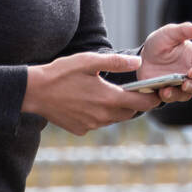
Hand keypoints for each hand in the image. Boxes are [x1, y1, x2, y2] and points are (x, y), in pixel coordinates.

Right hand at [21, 52, 159, 134]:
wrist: (35, 92)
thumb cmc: (62, 73)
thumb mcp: (90, 61)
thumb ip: (116, 62)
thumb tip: (139, 64)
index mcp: (109, 99)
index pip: (141, 104)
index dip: (152, 99)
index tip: (156, 93)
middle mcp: (102, 116)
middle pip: (129, 113)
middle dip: (134, 103)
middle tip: (134, 90)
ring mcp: (91, 125)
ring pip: (114, 119)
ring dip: (117, 109)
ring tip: (111, 94)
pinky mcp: (80, 129)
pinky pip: (98, 123)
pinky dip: (100, 114)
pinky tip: (90, 102)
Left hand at [138, 22, 191, 102]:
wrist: (142, 57)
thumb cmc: (160, 42)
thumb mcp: (170, 33)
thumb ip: (186, 30)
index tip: (191, 73)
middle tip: (185, 86)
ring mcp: (182, 85)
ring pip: (188, 95)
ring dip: (178, 94)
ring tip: (165, 91)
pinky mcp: (170, 93)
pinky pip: (172, 99)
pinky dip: (166, 97)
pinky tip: (159, 91)